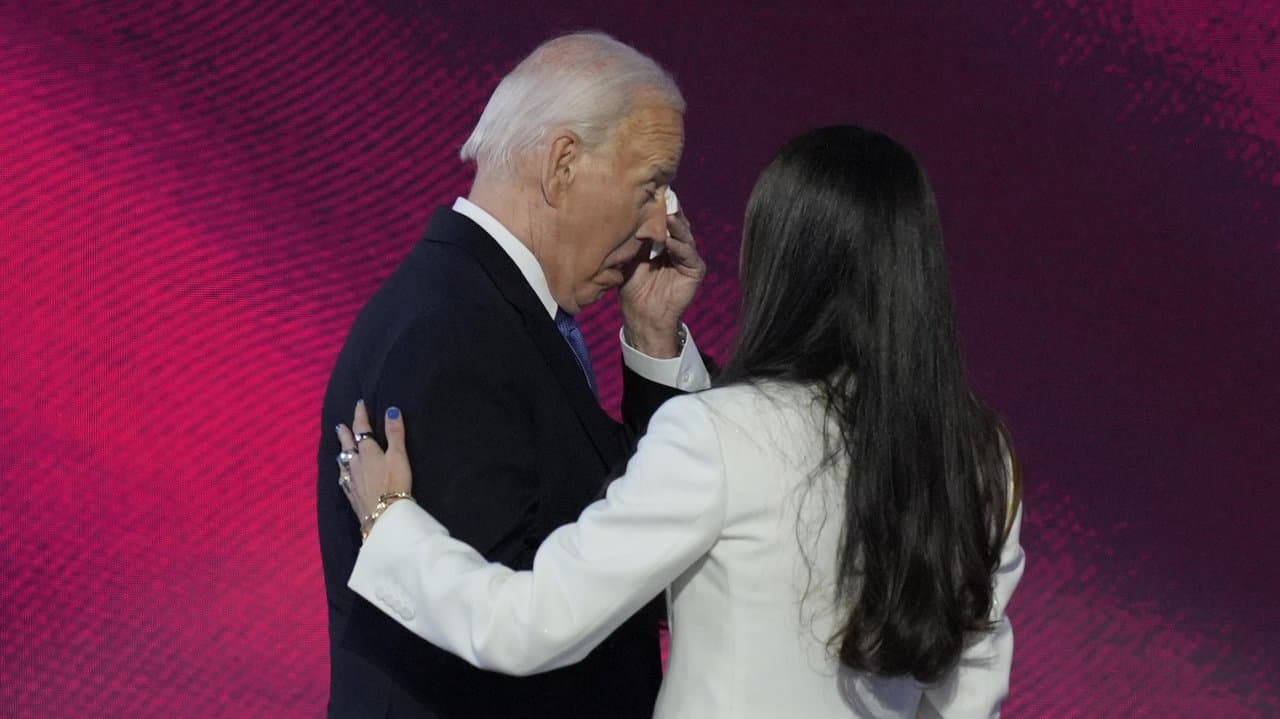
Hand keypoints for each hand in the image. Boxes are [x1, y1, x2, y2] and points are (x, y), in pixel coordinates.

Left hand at [335, 401, 412, 536]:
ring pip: (344, 463)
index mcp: (367, 452)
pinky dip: (343, 474)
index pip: (362, 430)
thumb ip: (395, 433)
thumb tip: (391, 409)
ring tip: (340, 449)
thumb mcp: (398, 456)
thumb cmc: (394, 483)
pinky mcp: (352, 496)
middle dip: (345, 434)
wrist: (384, 515)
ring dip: (342, 453)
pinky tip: (343, 477)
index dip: (360, 416)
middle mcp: (356, 464)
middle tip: (339, 426)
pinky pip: (344, 481)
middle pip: (348, 446)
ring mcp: (352, 481)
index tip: (359, 404)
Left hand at [618, 208, 705, 356]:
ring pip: (685, 235)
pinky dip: (680, 247)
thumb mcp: (630, 258)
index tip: (652, 192)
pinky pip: (689, 255)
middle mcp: (677, 246)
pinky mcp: (695, 270)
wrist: (641, 315)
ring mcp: (687, 258)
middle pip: (677, 223)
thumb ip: (635, 239)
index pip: (663, 220)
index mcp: (662, 242)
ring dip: (676, 226)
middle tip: (663, 196)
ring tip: (668, 215)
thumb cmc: (633, 287)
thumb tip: (630, 215)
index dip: (659, 207)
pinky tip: (669, 241)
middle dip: (670, 210)